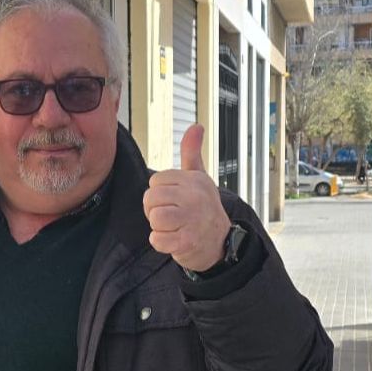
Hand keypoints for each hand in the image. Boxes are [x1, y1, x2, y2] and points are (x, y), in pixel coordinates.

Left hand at [143, 124, 231, 271]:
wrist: (220, 242)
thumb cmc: (204, 208)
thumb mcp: (200, 177)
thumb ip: (192, 152)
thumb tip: (196, 126)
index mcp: (194, 180)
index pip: (155, 182)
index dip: (159, 193)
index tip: (173, 200)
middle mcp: (194, 197)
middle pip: (151, 199)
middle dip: (155, 210)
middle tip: (172, 216)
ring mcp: (192, 220)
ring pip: (154, 218)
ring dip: (158, 228)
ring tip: (173, 227)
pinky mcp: (187, 241)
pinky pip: (156, 240)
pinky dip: (161, 243)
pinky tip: (175, 240)